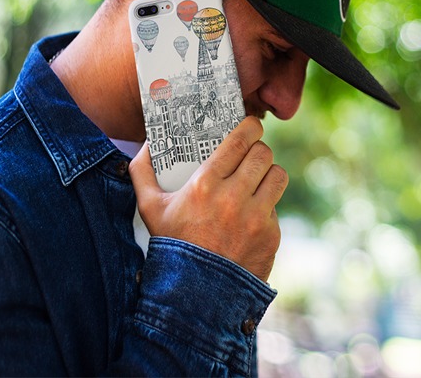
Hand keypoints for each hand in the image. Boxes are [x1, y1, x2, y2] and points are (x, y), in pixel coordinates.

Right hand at [129, 117, 286, 281]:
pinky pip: (276, 207)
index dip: (251, 127)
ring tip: (259, 178)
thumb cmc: (172, 245)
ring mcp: (256, 218)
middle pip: (263, 154)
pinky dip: (266, 207)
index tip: (251, 126)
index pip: (240, 141)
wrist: (195, 294)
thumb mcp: (149, 208)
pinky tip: (252, 214)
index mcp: (205, 185)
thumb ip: (142, 172)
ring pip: (278, 176)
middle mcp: (234, 198)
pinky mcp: (271, 235)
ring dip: (269, 174)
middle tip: (252, 154)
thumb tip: (148, 143)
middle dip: (259, 150)